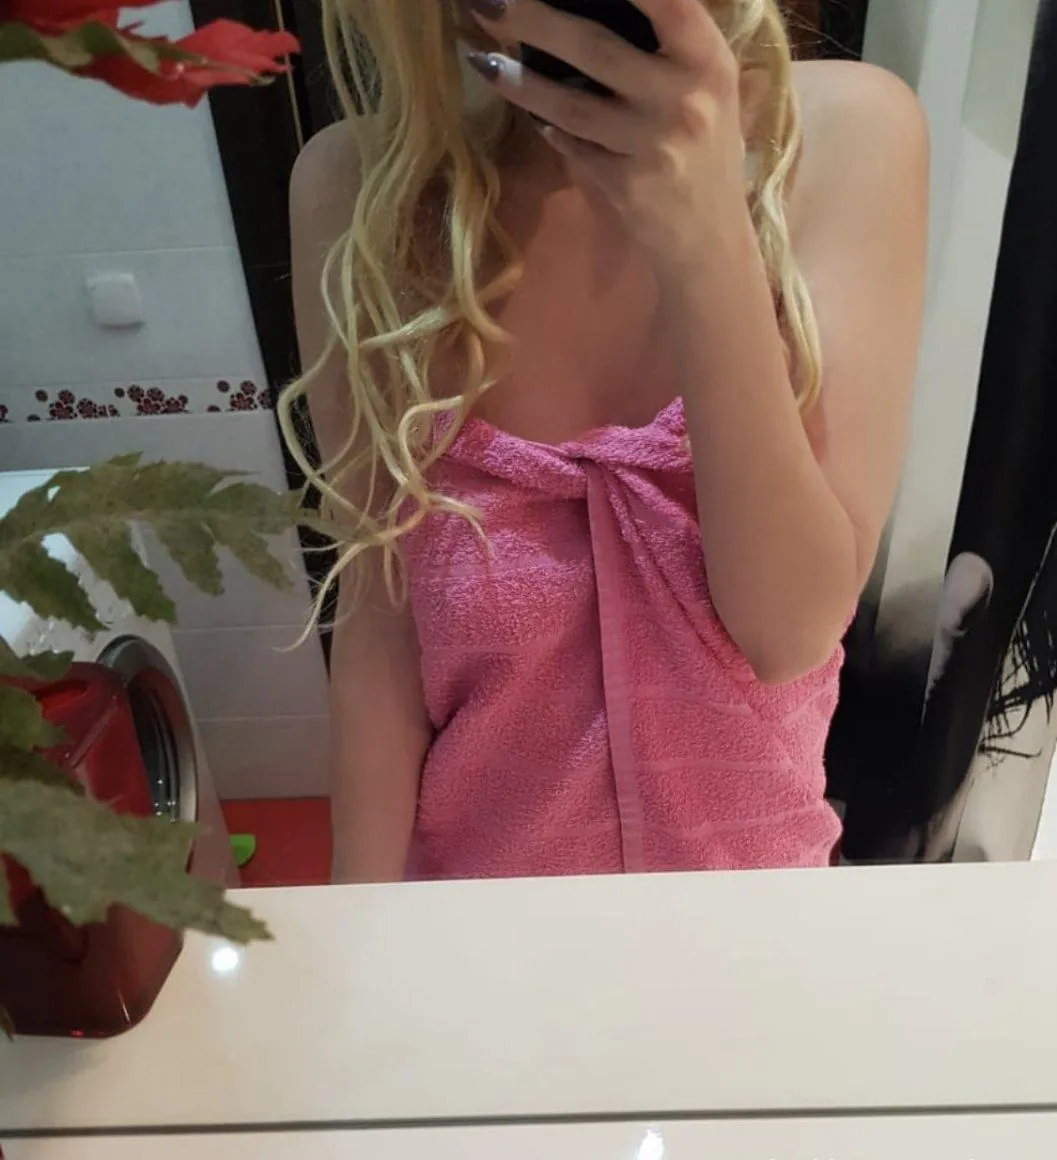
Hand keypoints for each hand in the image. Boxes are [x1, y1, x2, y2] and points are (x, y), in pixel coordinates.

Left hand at [466, 0, 750, 274]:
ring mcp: (654, 145)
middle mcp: (685, 99)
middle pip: (597, 48)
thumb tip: (586, 9)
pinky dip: (549, 129)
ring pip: (573, 105)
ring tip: (482, 60)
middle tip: (486, 0)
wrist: (711, 240)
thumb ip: (666, 49)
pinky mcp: (628, 186)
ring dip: (521, 82)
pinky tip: (530, 115)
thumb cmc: (704, 154)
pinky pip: (575, 148)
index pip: (668, 2)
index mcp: (708, 61)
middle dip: (533, 19)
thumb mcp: (705, 91)